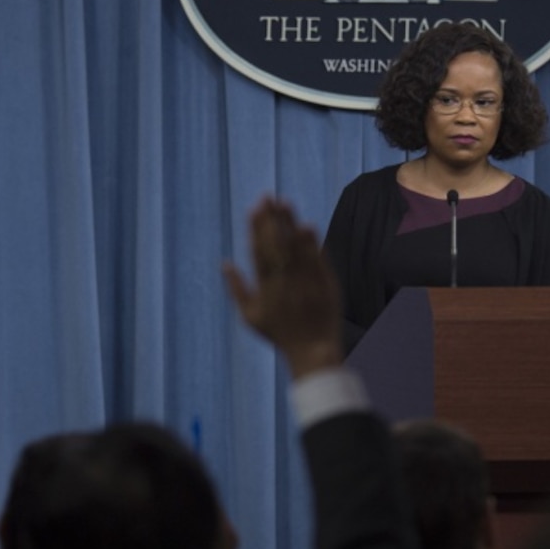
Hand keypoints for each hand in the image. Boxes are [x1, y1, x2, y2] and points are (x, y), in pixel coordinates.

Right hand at [222, 197, 342, 377]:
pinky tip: (307, 225)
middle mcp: (285, 284)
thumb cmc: (279, 334)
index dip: (256, 229)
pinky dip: (312, 244)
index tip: (253, 208)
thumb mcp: (250, 317)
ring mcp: (306, 284)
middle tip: (267, 197)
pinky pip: (317, 261)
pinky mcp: (325, 285)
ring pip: (296, 250)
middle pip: (276, 246)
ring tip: (285, 203)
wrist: (312, 351)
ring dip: (290, 224)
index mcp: (265, 289)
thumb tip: (224, 263)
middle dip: (271, 220)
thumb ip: (236, 289)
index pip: (258, 252)